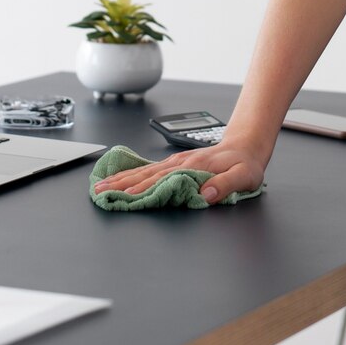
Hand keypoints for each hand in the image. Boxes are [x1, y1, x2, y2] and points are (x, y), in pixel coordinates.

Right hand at [92, 140, 267, 204]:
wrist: (246, 145)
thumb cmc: (245, 164)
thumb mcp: (243, 177)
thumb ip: (226, 185)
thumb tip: (206, 195)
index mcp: (193, 168)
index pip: (161, 182)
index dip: (140, 191)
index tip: (121, 198)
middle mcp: (180, 164)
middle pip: (144, 176)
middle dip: (120, 185)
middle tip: (99, 193)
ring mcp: (176, 162)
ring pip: (143, 171)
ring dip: (121, 179)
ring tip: (101, 185)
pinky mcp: (175, 163)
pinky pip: (149, 168)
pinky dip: (132, 173)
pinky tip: (121, 177)